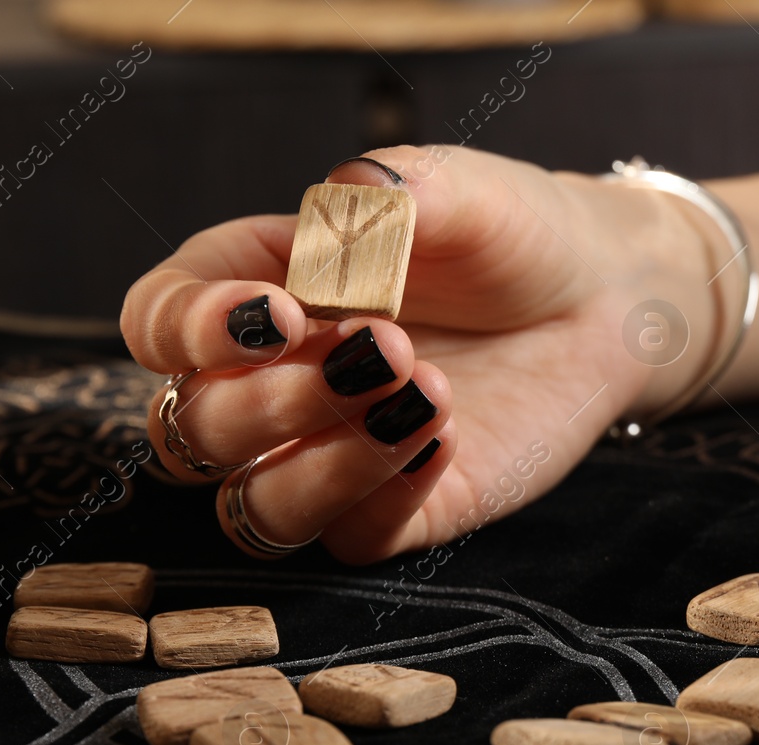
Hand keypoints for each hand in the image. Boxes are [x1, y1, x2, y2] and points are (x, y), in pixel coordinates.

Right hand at [121, 145, 722, 563]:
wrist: (603, 296)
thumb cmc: (504, 231)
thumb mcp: (450, 190)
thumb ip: (388, 194)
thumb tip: (342, 203)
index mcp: (249, 292)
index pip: (154, 326)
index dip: (189, 330)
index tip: (280, 310)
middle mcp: (269, 384)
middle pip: (190, 433)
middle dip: (269, 402)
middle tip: (384, 347)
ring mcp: (325, 457)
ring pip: (251, 511)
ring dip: (320, 467)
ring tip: (422, 395)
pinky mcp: (393, 511)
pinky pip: (348, 541)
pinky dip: (387, 497)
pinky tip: (447, 436)